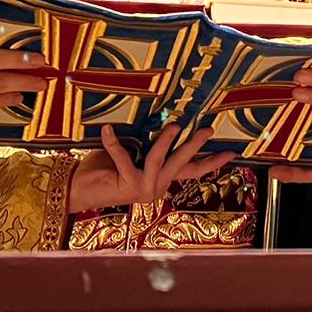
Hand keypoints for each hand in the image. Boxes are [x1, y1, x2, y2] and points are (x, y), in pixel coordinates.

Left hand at [66, 124, 233, 213]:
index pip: (191, 171)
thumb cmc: (103, 170)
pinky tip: (108, 129)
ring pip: (160, 161)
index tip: (232, 153)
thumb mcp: (131, 155)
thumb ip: (145, 146)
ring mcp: (143, 188)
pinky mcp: (126, 185)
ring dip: (167, 142)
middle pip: (182, 165)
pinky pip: (123, 159)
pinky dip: (114, 143)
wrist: (79, 191)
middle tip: (209, 129)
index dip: (212, 162)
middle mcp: (156, 187)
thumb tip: (160, 121)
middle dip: (196, 146)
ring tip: (176, 125)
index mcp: (161, 181)